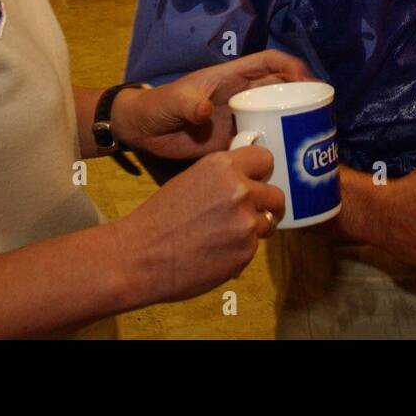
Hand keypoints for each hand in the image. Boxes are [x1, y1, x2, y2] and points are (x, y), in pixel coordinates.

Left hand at [113, 50, 312, 159]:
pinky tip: (289, 163)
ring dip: (295, 124)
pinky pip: (264, 141)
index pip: (270, 63)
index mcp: (232, 77)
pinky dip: (278, 148)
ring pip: (277, 115)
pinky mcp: (236, 142)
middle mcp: (242, 96)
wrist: (143, 132)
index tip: (308, 82)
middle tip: (322, 116)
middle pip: (282, 89)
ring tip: (312, 140)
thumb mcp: (172, 101)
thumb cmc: (158, 106)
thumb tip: (204, 110)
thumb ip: (187, 103)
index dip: (292, 67)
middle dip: (304, 97)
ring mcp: (241, 119)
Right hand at [114, 147, 284, 304]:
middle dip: (265, 204)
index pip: (265, 159)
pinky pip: (254, 247)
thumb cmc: (159, 219)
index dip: (261, 173)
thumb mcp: (192, 180)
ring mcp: (246, 222)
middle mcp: (240, 190)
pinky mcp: (246, 251)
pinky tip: (217, 253)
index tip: (257, 181)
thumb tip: (249, 180)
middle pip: (276, 194)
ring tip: (226, 236)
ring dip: (253, 229)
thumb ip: (223, 177)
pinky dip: (241, 251)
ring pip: (268, 222)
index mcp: (223, 166)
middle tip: (249, 214)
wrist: (140, 256)